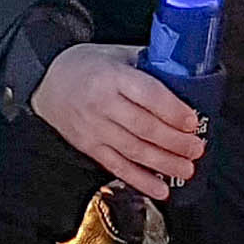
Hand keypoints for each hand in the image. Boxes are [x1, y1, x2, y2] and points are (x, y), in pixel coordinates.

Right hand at [32, 43, 207, 200]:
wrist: (47, 82)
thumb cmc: (87, 66)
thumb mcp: (117, 53)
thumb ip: (149, 64)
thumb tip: (186, 74)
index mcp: (112, 76)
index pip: (147, 94)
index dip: (172, 110)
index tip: (192, 121)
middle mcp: (102, 104)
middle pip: (144, 128)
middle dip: (174, 142)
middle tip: (196, 148)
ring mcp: (95, 129)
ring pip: (134, 151)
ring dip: (164, 164)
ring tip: (187, 169)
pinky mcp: (90, 148)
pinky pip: (118, 167)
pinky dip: (140, 181)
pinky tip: (160, 189)